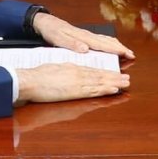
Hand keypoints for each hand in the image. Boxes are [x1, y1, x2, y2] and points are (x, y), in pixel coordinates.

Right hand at [15, 63, 129, 102]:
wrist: (30, 80)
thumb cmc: (38, 76)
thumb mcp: (55, 69)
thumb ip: (65, 71)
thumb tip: (70, 73)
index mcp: (73, 68)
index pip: (92, 71)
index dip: (105, 73)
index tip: (114, 74)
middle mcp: (78, 73)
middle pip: (100, 75)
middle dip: (114, 77)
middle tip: (127, 79)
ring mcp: (78, 81)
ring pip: (100, 82)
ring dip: (114, 82)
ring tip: (125, 83)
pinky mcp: (75, 90)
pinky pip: (94, 90)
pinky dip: (105, 89)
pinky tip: (114, 89)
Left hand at [33, 13, 134, 59]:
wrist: (46, 22)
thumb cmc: (52, 31)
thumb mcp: (59, 40)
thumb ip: (72, 44)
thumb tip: (86, 49)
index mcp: (83, 37)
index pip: (103, 44)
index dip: (116, 50)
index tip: (128, 54)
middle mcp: (87, 35)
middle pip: (108, 41)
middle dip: (121, 48)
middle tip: (132, 55)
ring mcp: (86, 34)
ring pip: (105, 39)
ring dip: (116, 45)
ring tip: (125, 51)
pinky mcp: (84, 35)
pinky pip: (100, 39)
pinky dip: (108, 42)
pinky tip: (110, 46)